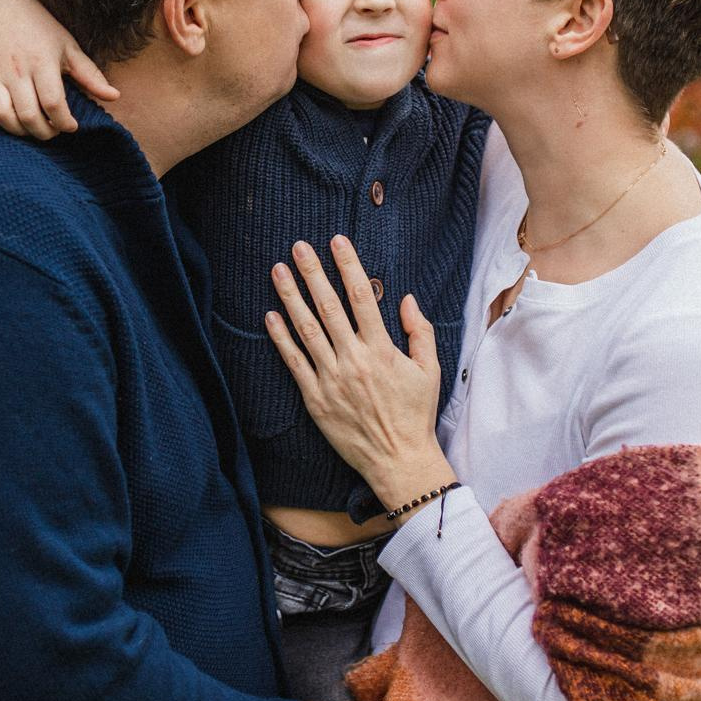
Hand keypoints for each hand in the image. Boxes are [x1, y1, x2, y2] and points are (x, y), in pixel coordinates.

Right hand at [0, 0, 119, 138]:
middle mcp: (16, 69)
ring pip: (2, 113)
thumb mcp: (70, 47)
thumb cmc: (43, 29)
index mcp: (42, 61)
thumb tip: (114, 96)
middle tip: (53, 131)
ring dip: (18, 130)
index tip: (71, 126)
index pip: (54, 103)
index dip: (65, 122)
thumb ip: (90, 75)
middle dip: (44, 132)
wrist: (6, 5)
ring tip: (31, 128)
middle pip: (28, 114)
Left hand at [265, 236, 451, 510]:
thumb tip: (405, 298)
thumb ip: (418, 331)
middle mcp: (353, 359)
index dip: (348, 265)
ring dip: (290, 297)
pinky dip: (281, 338)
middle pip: (328, 306)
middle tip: (298, 246)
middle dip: (312, 273)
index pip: (362, 297)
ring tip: (278, 271)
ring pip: (306, 329)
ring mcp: (331, 379)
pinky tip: (270, 316)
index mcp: (382, 349)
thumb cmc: (415, 413)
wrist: (397, 459)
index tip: (336, 241)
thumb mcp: (430, 370)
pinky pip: (294, 362)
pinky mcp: (315, 399)